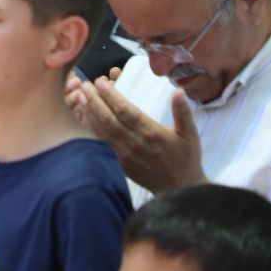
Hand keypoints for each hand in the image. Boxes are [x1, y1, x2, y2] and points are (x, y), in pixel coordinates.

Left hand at [67, 75, 205, 191]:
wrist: (179, 188)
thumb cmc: (185, 159)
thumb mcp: (190, 134)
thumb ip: (183, 112)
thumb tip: (179, 91)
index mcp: (151, 132)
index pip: (124, 109)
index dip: (109, 94)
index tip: (100, 82)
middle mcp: (134, 142)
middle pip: (107, 117)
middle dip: (94, 99)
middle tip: (85, 84)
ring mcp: (124, 154)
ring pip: (101, 129)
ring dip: (89, 112)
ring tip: (80, 97)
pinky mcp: (119, 163)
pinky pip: (101, 143)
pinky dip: (91, 129)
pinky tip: (85, 118)